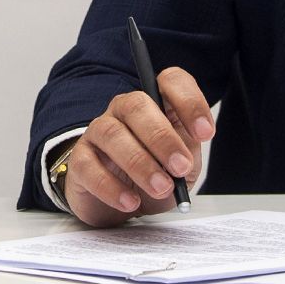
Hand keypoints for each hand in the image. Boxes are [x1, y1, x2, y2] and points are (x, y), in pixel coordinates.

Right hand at [62, 67, 214, 228]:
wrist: (124, 202)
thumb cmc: (157, 175)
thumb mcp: (183, 164)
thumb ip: (187, 156)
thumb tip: (185, 160)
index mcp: (156, 103)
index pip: (171, 81)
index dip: (190, 102)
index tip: (205, 133)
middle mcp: (124, 110)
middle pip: (137, 104)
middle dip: (162, 137)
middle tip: (180, 167)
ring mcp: (98, 132)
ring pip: (112, 134)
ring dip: (139, 163)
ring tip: (161, 188)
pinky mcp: (79, 161)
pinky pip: (89, 166)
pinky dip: (111, 186)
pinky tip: (130, 202)